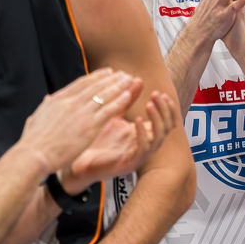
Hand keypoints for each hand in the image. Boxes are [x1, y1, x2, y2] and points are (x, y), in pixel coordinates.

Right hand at [20, 69, 141, 175]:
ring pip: (104, 96)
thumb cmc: (33, 142)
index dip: (97, 76)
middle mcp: (71, 103)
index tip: (107, 72)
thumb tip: (48, 99)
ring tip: (129, 80)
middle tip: (123, 74)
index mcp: (58, 99)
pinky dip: (119, 102)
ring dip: (118, 87)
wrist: (35, 155)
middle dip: (111, 79)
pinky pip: (108, 111)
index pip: (81, 83)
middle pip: (96, 86)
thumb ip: (46, 106)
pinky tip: (128, 96)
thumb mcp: (36, 117)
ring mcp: (81, 114)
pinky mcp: (89, 127)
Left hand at [59, 91, 179, 193]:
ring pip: (159, 139)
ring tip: (149, 105)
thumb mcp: (113, 114)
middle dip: (164, 110)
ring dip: (156, 120)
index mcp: (142, 133)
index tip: (159, 92)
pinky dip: (143, 134)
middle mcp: (144, 144)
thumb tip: (137, 79)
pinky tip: (137, 121)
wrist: (78, 160)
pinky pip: (143, 149)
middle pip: (167, 128)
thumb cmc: (95, 139)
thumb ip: (126, 99)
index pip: (165, 120)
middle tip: (156, 96)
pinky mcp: (130, 164)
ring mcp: (138, 155)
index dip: (166, 106)